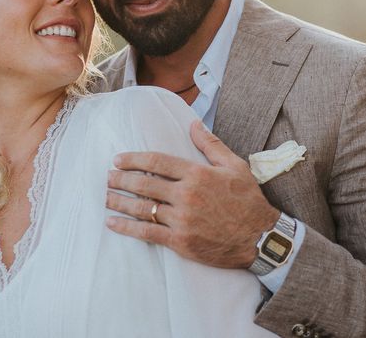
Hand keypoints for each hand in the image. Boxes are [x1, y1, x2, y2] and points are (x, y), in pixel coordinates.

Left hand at [106, 121, 279, 267]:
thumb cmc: (248, 200)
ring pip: (141, 208)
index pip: (157, 162)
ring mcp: (182, 220)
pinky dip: (127, 227)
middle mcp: (186, 195)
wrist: (260, 238)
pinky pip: (147, 232)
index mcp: (197, 174)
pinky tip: (113, 223)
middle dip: (121, 179)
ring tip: (106, 197)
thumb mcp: (235, 166)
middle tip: (108, 177)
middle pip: (144, 184)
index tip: (118, 159)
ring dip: (119, 202)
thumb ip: (211, 145)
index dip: (133, 159)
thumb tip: (193, 124)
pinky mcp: (180, 241)